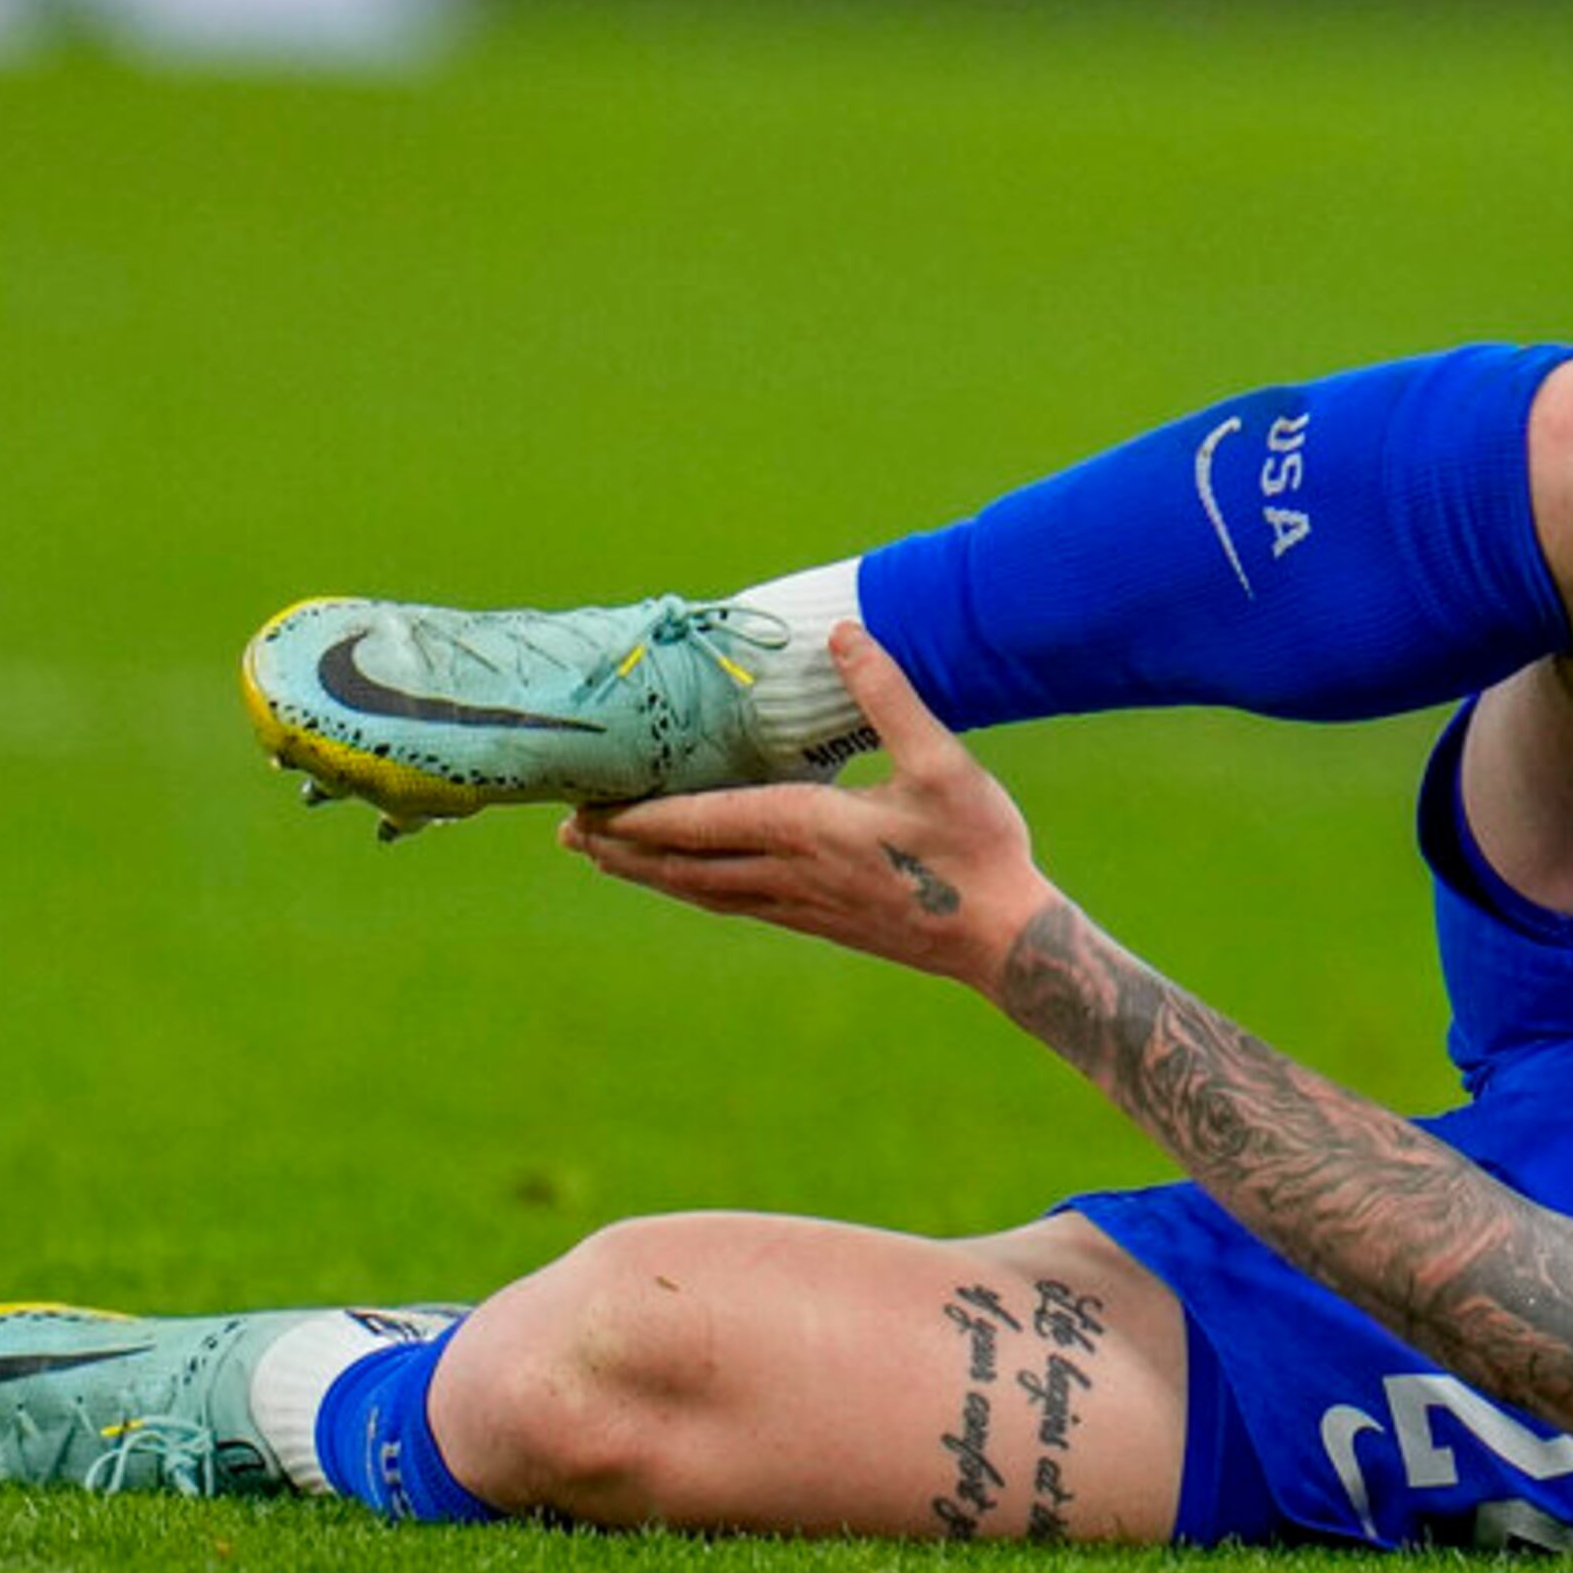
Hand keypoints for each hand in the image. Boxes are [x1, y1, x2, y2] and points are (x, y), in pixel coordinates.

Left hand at [564, 624, 1048, 989]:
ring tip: (602, 859)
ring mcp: (801, 906)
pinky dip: (692, 889)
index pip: (701, 822)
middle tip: (566, 833)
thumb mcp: (942, 762)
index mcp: (809, 829)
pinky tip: (687, 884)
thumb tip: (844, 634)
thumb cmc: (977, 848)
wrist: (1006, 939)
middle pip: (682, 863)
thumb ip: (888, 696)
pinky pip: (734, 904)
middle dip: (621, 847)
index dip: (638, 817)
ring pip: (701, 890)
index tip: (587, 808)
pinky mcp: (819, 923)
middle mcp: (790, 872)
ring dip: (647, 873)